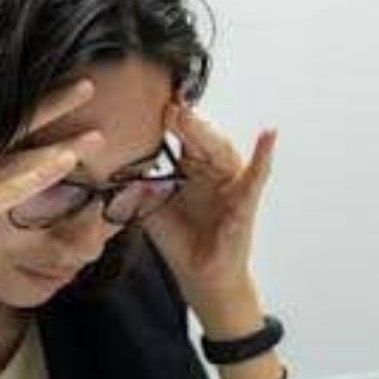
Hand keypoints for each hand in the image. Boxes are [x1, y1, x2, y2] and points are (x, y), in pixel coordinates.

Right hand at [0, 79, 105, 321]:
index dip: (30, 105)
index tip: (61, 89)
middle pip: (8, 126)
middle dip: (50, 104)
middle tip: (87, 83)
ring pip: (15, 155)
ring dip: (58, 141)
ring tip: (96, 132)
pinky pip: (4, 190)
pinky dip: (36, 173)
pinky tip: (66, 162)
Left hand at [142, 101, 277, 316]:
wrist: (199, 276)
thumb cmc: (180, 241)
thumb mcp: (150, 210)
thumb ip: (135, 189)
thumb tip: (109, 170)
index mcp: (191, 168)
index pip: (181, 137)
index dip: (169, 120)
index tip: (152, 101)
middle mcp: (212, 170)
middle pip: (199, 138)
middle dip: (183, 121)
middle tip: (166, 105)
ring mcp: (230, 184)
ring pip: (221, 150)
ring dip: (206, 132)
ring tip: (190, 115)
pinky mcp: (245, 202)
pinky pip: (256, 177)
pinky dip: (264, 156)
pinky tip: (269, 135)